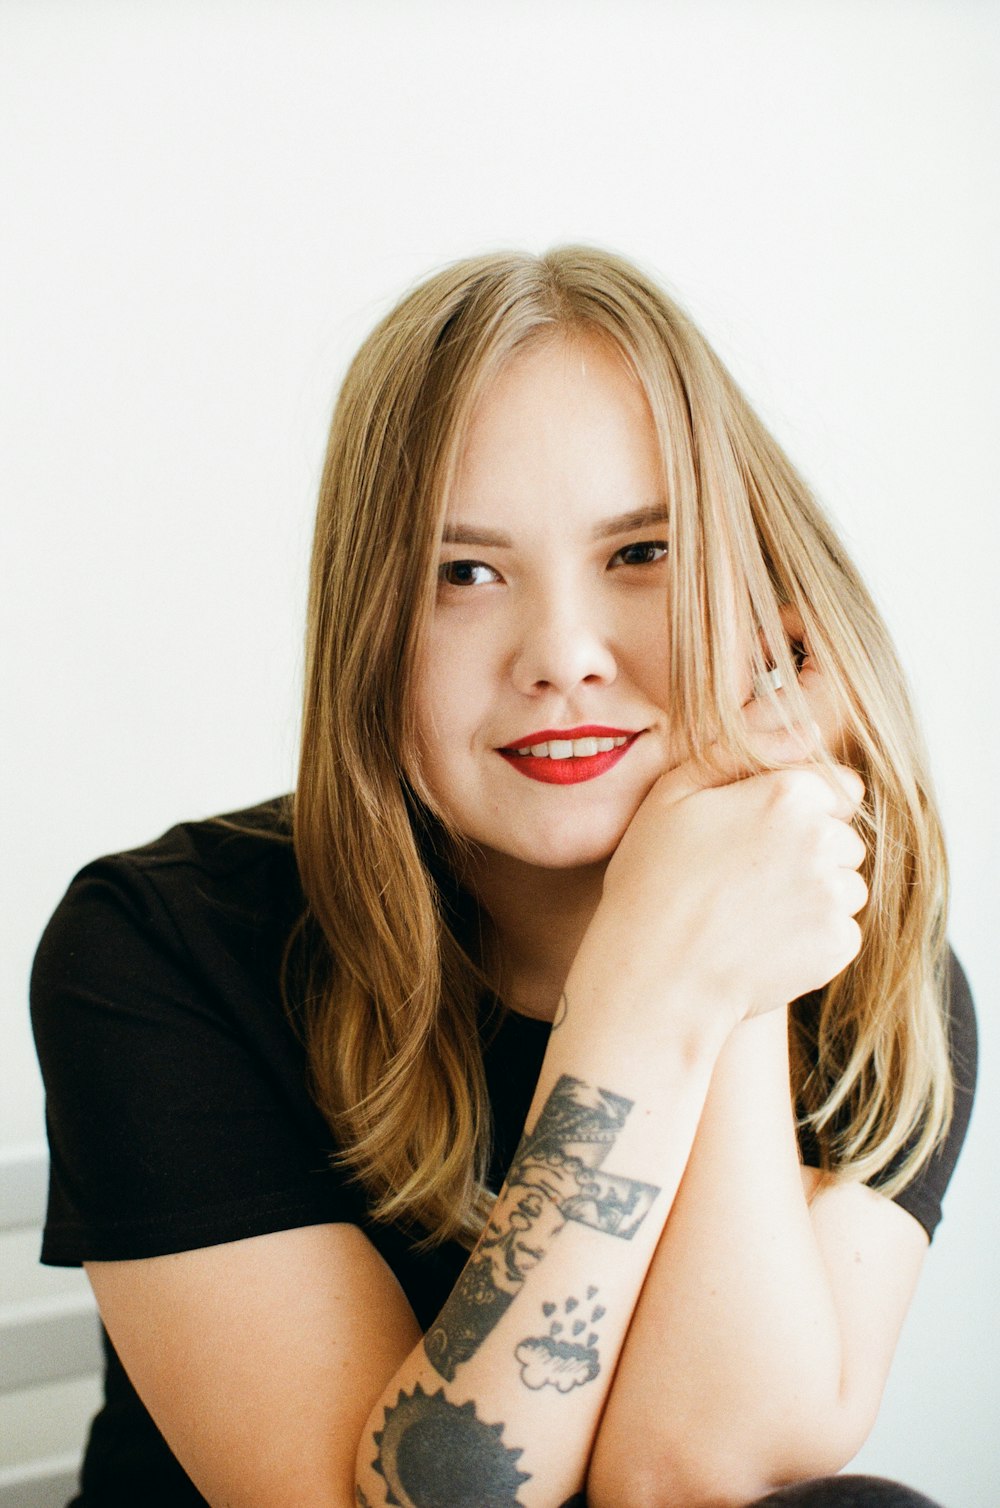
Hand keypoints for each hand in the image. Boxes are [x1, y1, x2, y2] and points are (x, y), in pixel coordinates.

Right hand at [594, 630, 867, 1028]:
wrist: (655, 977)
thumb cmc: (652, 881)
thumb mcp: (674, 794)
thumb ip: (740, 748)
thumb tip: (808, 730)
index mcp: (789, 794)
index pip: (835, 789)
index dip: (796, 810)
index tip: (755, 836)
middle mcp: (824, 840)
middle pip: (842, 838)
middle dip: (809, 852)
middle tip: (745, 878)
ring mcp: (835, 896)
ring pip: (845, 885)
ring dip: (814, 894)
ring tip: (752, 912)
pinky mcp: (838, 945)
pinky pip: (840, 931)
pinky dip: (812, 937)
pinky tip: (763, 942)